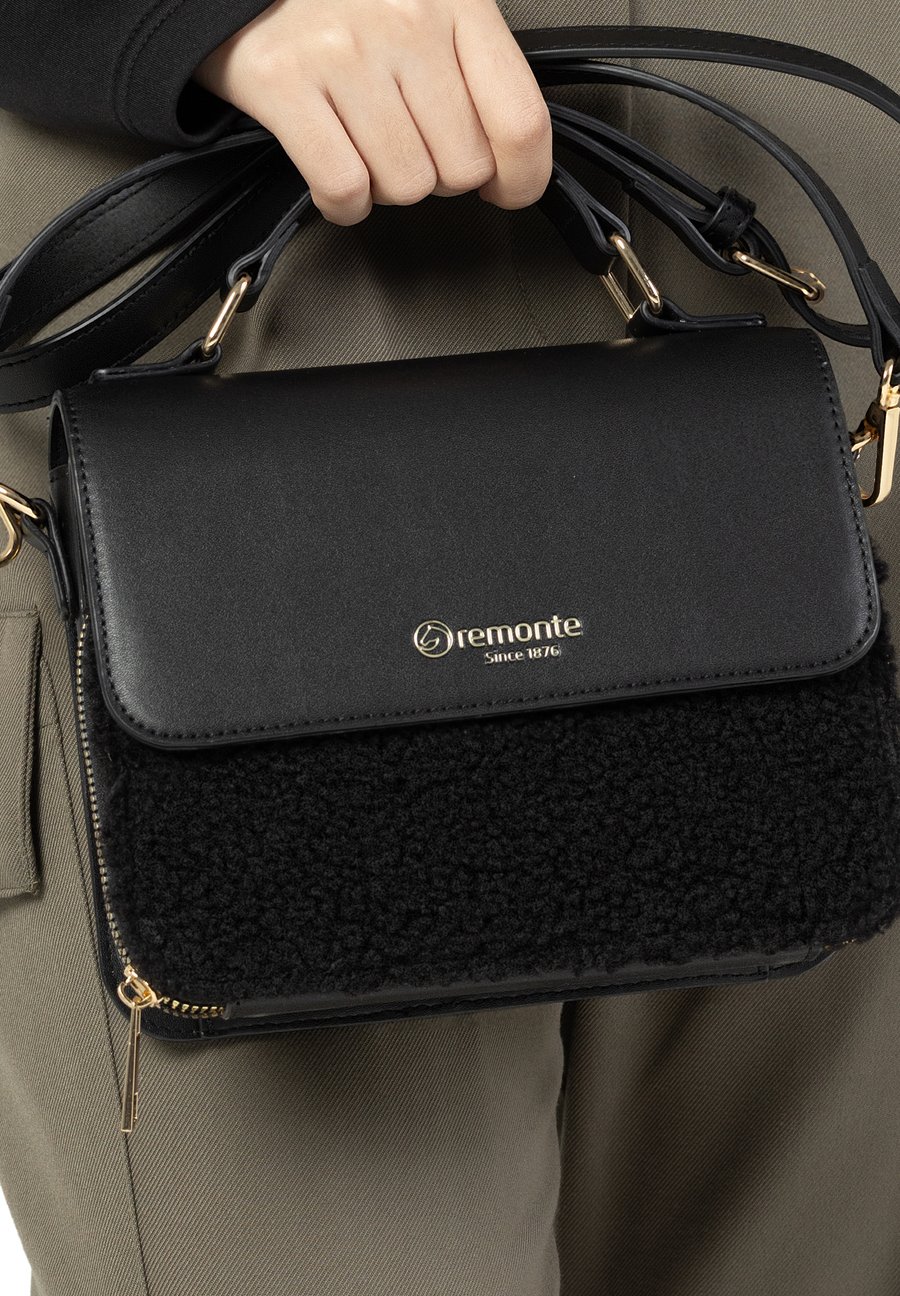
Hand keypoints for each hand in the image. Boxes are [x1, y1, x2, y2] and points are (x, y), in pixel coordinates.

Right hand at [196, 0, 551, 224]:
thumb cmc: (343, 1)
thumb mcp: (429, 7)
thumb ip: (474, 74)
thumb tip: (508, 162)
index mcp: (457, 1)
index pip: (520, 120)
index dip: (521, 178)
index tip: (506, 189)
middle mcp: (406, 22)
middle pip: (462, 168)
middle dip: (438, 177)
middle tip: (407, 145)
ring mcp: (345, 53)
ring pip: (405, 185)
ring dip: (386, 188)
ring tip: (365, 147)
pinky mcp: (286, 83)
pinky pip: (344, 188)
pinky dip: (343, 203)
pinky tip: (338, 178)